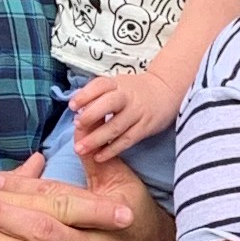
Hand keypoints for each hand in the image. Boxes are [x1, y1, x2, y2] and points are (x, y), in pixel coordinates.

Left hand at [67, 66, 184, 164]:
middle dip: (91, 115)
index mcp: (118, 83)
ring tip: (81, 149)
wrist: (166, 91)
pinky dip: (112, 149)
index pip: (100, 85)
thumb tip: (75, 108)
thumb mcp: (118, 84)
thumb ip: (99, 94)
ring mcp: (138, 112)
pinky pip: (127, 140)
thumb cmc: (135, 91)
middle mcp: (128, 96)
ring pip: (116, 126)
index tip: (72, 106)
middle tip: (77, 126)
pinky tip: (99, 157)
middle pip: (109, 103)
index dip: (86, 95)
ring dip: (97, 138)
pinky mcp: (145, 127)